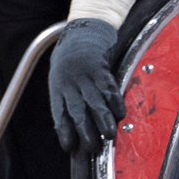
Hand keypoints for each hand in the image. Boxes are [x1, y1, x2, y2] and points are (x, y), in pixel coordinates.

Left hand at [48, 18, 123, 152]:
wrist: (82, 31)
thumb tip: (76, 127)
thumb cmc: (71, 59)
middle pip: (76, 110)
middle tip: (94, 147)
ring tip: (110, 135)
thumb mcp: (62, 78)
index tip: (70, 147)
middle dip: (85, 130)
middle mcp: (69, 83)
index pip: (59, 114)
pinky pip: (108, 87)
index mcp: (58, 88)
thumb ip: (68, 100)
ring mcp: (85, 74)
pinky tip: (120, 113)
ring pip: (94, 101)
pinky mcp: (100, 67)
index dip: (64, 131)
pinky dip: (115, 102)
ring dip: (102, 119)